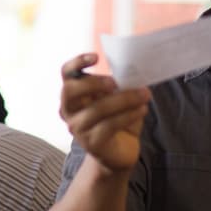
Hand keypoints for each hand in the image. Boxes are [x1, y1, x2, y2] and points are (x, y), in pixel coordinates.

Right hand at [58, 54, 149, 172]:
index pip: (66, 73)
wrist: (120, 153)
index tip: (95, 57)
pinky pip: (110, 125)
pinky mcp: (92, 144)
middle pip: (70, 90)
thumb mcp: (117, 97)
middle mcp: (69, 111)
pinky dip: (128, 115)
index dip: (77, 63)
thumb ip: (119, 84)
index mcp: (73, 94)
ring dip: (124, 99)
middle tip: (115, 82)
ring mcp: (78, 129)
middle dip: (93, 83)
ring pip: (97, 109)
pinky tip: (142, 110)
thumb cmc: (117, 119)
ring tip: (144, 94)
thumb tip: (134, 68)